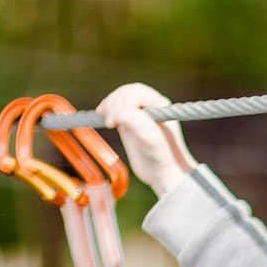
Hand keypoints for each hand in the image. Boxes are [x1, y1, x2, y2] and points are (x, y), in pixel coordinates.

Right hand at [96, 83, 195, 197]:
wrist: (165, 175)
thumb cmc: (163, 156)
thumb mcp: (150, 138)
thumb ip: (134, 120)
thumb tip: (115, 113)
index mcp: (159, 103)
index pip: (136, 92)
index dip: (122, 102)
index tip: (114, 121)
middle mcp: (150, 105)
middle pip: (125, 93)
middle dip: (114, 103)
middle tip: (109, 122)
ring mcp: (139, 114)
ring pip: (119, 100)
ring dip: (109, 105)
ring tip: (105, 118)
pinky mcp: (129, 124)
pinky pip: (116, 111)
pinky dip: (107, 112)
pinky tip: (101, 115)